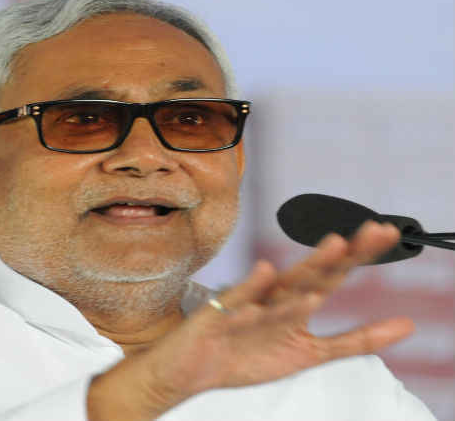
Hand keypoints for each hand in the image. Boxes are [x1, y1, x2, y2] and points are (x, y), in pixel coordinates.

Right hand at [140, 220, 414, 407]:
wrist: (192, 368)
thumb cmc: (247, 355)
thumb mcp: (310, 353)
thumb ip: (355, 340)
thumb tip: (407, 325)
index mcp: (295, 302)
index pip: (333, 274)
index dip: (360, 254)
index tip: (388, 232)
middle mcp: (273, 297)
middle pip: (313, 271)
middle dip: (344, 252)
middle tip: (373, 230)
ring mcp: (246, 304)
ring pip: (280, 287)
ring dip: (307, 269)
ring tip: (335, 251)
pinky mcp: (217, 315)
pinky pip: (236, 303)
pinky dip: (250, 289)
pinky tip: (265, 274)